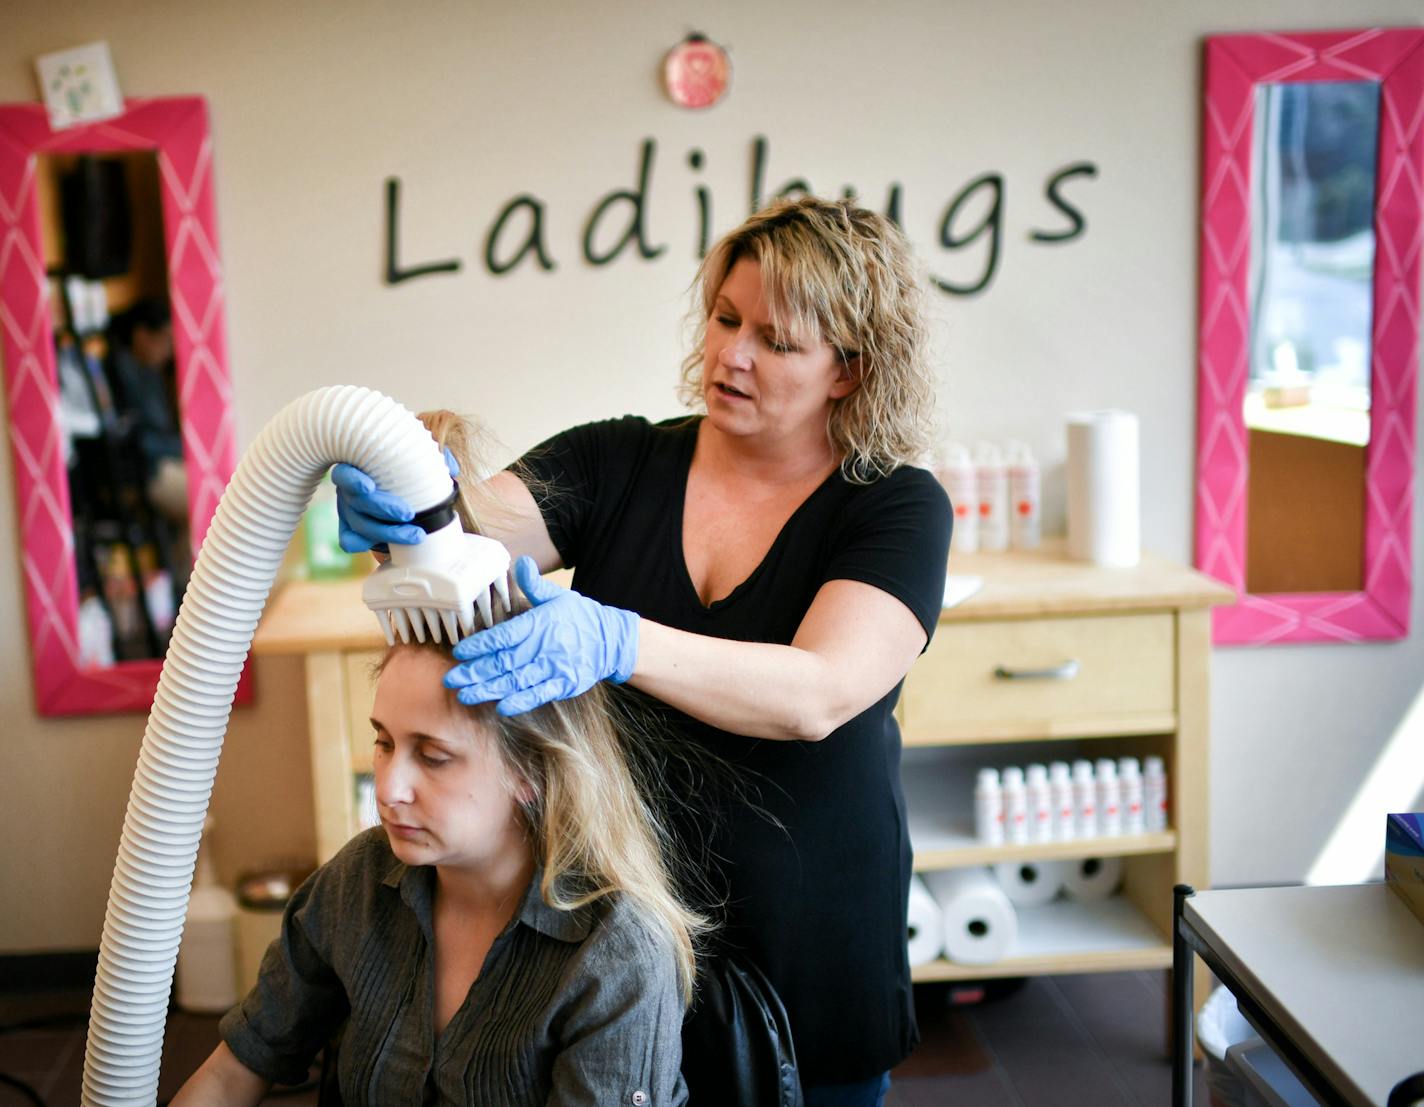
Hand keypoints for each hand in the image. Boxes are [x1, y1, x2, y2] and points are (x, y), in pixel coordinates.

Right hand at [330, 449, 458, 552]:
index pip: (345, 474)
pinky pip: (349, 542)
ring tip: (416, 535)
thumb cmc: (402, 468)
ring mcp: (348, 511)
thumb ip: (431, 458)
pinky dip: (364, 545)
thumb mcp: (415, 457)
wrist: (397, 489)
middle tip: (409, 514)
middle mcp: (348, 491)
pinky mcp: (351, 529)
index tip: (369, 487)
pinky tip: (387, 548)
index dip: (353, 481)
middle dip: (383, 509)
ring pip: (360, 526)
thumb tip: (451, 468)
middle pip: (357, 503)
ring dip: (388, 532)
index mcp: (357, 468)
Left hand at [444, 556, 638, 714]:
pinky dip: (520, 702)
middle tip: (451, 679)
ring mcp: (555, 668)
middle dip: (475, 672)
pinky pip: (539, 695)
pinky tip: (501, 707)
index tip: (459, 652)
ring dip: (489, 690)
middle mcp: (545, 646)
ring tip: (465, 696)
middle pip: (504, 661)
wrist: (611, 640)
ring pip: (516, 681)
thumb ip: (534, 584)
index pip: (504, 635)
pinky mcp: (564, 684)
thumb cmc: (579, 617)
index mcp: (540, 624)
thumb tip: (521, 562)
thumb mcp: (558, 596)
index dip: (480, 644)